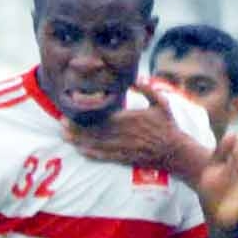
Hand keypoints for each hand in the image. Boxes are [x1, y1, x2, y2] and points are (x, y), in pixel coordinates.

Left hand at [65, 85, 189, 174]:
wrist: (175, 152)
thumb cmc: (168, 126)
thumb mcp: (161, 103)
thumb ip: (147, 89)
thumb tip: (134, 79)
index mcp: (131, 119)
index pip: (103, 117)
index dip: (87, 116)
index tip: (74, 112)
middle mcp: (124, 135)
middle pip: (96, 131)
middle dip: (77, 129)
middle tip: (61, 124)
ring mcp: (124, 148)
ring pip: (97, 144)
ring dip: (80, 141)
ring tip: (65, 136)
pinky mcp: (125, 158)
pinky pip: (105, 156)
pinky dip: (91, 153)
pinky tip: (80, 150)